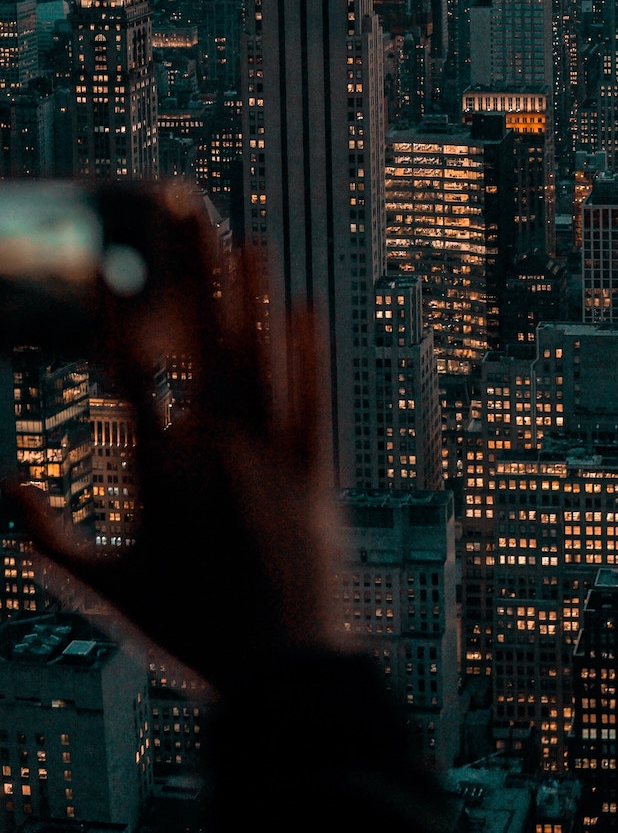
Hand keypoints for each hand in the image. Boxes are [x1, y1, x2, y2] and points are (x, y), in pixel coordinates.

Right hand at [6, 184, 345, 692]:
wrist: (280, 673)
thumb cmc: (189, 633)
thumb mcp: (106, 591)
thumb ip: (48, 539)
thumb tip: (4, 485)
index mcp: (162, 476)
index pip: (130, 375)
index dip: (117, 313)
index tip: (105, 261)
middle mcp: (218, 454)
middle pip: (202, 344)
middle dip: (192, 274)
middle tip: (186, 215)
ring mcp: (272, 458)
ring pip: (260, 359)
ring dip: (252, 297)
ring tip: (246, 242)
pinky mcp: (317, 470)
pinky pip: (311, 398)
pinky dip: (308, 351)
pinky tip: (304, 307)